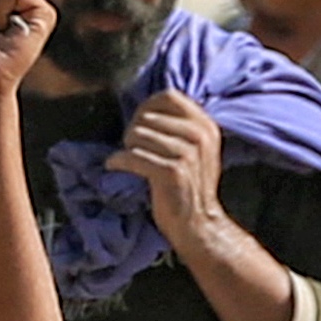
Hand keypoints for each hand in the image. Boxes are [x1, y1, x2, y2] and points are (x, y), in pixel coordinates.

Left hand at [114, 88, 226, 256]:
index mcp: (206, 126)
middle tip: (135, 151)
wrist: (198, 224)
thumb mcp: (194, 149)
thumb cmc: (188, 185)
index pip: (168, 96)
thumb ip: (178, 126)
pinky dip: (118, 161)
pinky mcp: (172, 172)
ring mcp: (188, 154)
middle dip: (133, 132)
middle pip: (147, 117)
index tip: (139, 124)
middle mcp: (200, 136)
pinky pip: (132, 156)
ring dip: (127, 148)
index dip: (146, 107)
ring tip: (133, 162)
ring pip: (137, 135)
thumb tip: (145, 106)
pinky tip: (115, 166)